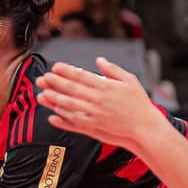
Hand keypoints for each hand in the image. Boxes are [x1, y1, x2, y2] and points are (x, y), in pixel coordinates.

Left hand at [35, 57, 167, 152]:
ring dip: (55, 99)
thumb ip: (112, 70)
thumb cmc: (139, 103)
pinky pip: (75, 121)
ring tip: (42, 94)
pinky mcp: (95, 127)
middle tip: (43, 78)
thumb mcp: (129, 80)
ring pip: (70, 105)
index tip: (55, 67)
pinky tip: (53, 115)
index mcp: (105, 86)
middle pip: (71, 89)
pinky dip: (63, 118)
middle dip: (55, 83)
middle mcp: (97, 99)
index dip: (66, 71)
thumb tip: (99, 61)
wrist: (145, 126)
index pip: (81, 76)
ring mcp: (95, 114)